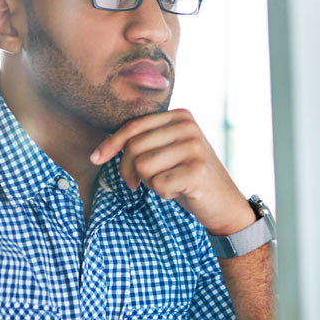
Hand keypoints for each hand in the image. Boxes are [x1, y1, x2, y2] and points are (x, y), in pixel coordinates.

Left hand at [90, 110, 254, 235]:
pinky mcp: (197, 170)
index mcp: (180, 116)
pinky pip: (157, 184)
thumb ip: (144, 141)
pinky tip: (180, 192)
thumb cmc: (188, 178)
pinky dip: (164, 193)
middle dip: (129, 170)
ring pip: (143, 166)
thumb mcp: (167, 152)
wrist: (224, 204)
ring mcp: (195, 147)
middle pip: (134, 147)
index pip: (134, 126)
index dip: (111, 144)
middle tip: (138, 184)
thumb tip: (101, 149)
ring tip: (169, 184)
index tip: (95, 158)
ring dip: (149, 183)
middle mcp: (189, 126)